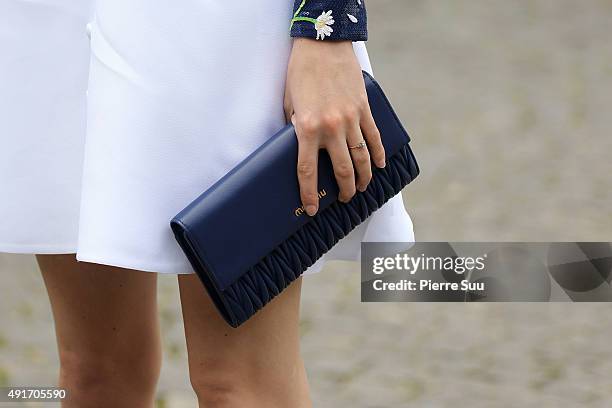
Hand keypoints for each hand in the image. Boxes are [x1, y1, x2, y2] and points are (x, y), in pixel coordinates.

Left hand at [284, 38, 384, 216]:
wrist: (323, 44)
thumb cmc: (300, 72)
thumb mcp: (289, 103)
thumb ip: (295, 128)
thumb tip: (298, 149)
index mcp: (307, 128)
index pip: (308, 171)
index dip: (309, 194)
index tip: (312, 208)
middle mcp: (331, 127)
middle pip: (342, 170)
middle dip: (344, 190)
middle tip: (343, 199)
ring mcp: (351, 118)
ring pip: (361, 158)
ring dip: (362, 178)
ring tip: (360, 188)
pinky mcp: (363, 109)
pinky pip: (373, 137)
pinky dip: (377, 153)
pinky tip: (378, 165)